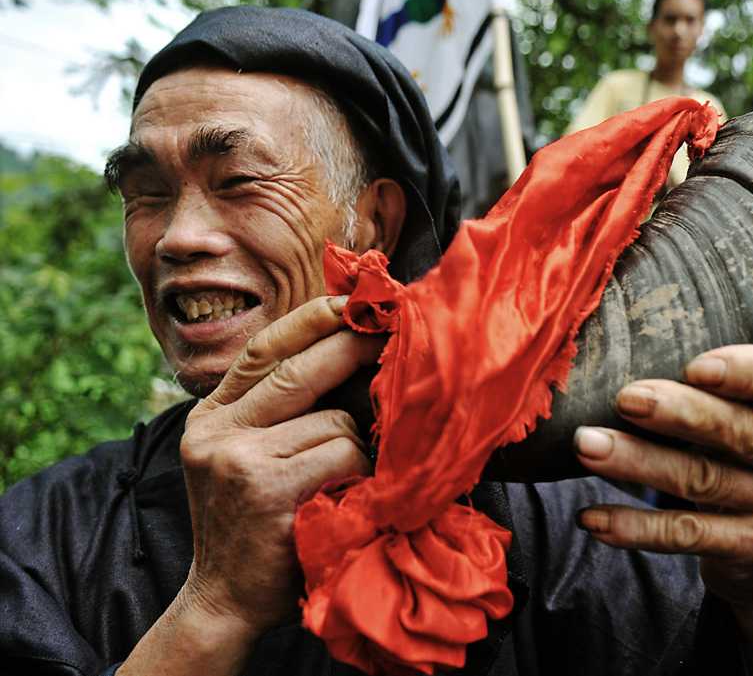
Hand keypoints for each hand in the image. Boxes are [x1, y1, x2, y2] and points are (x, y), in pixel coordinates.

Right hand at [178, 295, 381, 633]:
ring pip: (332, 419)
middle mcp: (217, 430)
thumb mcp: (246, 457)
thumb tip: (349, 352)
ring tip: (346, 475)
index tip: (354, 303)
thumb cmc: (255, 523)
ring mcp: (238, 458)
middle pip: (298, 369)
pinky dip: (359, 471)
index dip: (313, 318)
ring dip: (357, 443)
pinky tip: (346, 496)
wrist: (225, 599)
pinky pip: (341, 453)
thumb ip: (278, 411)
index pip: (264, 348)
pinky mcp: (266, 488)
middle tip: (391, 339)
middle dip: (353, 349)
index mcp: (211, 415)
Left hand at [574, 344, 752, 608]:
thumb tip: (631, 356)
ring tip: (588, 447)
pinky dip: (635, 526)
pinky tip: (594, 517)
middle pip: (744, 433)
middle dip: (679, 413)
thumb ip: (720, 391)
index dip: (751, 371)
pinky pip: (687, 534)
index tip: (696, 365)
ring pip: (705, 481)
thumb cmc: (750, 460)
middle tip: (625, 398)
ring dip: (638, 463)